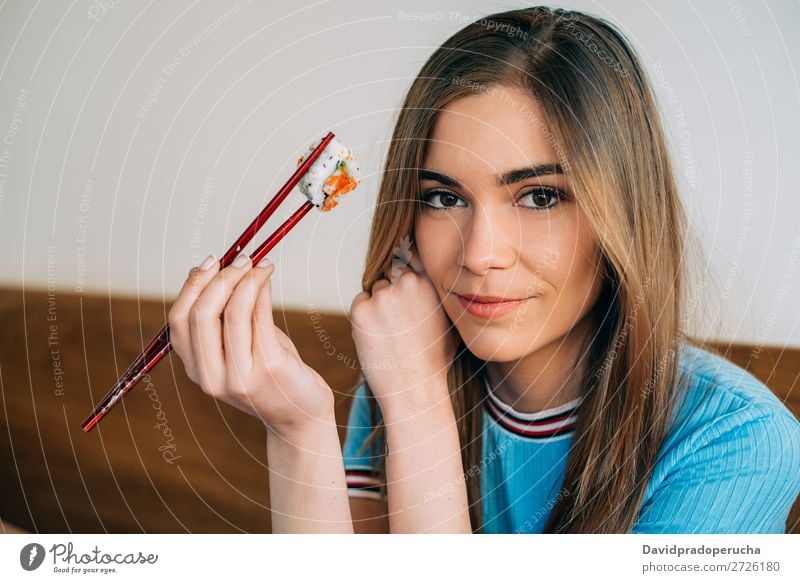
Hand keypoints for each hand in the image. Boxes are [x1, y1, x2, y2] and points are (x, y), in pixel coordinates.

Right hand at [167, 254, 334, 437]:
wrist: (300, 417)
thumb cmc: (271, 374)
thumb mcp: (239, 347)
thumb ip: (224, 318)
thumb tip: (219, 269)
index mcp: (196, 370)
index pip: (179, 320)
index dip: (192, 285)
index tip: (211, 261)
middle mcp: (211, 378)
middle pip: (202, 314)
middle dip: (220, 278)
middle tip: (241, 259)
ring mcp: (239, 376)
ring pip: (232, 313)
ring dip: (245, 280)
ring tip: (260, 264)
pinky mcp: (269, 369)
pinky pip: (260, 318)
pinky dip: (262, 290)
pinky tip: (267, 277)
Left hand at [349, 245, 457, 409]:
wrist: (414, 389)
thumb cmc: (433, 358)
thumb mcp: (448, 318)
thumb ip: (436, 291)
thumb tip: (423, 272)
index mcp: (430, 282)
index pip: (410, 254)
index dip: (404, 266)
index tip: (403, 278)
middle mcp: (406, 283)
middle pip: (389, 273)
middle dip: (390, 290)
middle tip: (397, 320)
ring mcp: (382, 296)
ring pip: (373, 289)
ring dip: (377, 305)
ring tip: (390, 334)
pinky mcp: (361, 310)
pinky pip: (359, 303)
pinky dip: (364, 318)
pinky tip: (378, 338)